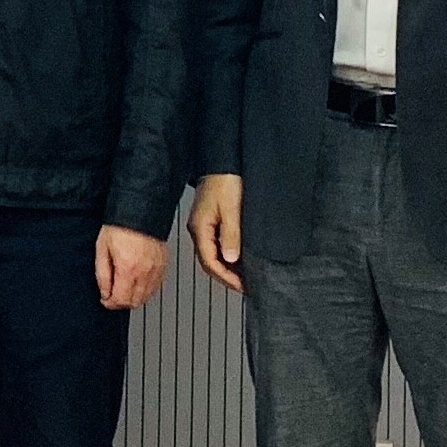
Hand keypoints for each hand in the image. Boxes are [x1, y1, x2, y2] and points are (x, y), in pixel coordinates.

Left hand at [94, 224, 168, 310]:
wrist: (140, 210)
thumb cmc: (120, 225)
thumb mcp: (102, 249)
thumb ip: (102, 275)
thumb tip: (105, 293)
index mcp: (128, 268)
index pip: (121, 300)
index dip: (110, 303)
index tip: (105, 300)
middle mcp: (145, 272)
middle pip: (135, 302)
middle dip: (121, 302)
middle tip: (113, 295)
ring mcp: (156, 269)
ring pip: (147, 297)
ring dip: (134, 298)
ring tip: (124, 288)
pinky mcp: (163, 265)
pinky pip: (156, 287)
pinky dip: (146, 290)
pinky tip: (137, 283)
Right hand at [189, 174, 245, 291]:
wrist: (223, 160)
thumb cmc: (225, 180)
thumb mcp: (231, 209)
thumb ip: (230, 235)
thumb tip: (230, 259)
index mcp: (200, 228)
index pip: (209, 262)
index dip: (226, 277)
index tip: (242, 286)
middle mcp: (199, 229)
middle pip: (210, 261)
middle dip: (227, 275)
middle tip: (246, 284)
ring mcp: (204, 224)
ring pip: (214, 253)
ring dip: (228, 266)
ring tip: (246, 274)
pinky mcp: (212, 219)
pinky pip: (218, 243)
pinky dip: (229, 254)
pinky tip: (240, 256)